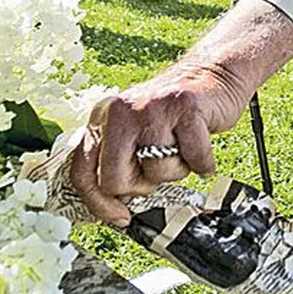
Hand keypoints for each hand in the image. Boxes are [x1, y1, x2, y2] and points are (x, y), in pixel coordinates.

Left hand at [68, 64, 247, 226]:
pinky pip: (194, 159)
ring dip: (177, 169)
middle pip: (115, 181)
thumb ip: (116, 162)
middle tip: (155, 169)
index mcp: (101, 120)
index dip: (99, 204)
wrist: (210, 76)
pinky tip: (200, 145)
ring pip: (158, 172)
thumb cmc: (171, 116)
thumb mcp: (133, 133)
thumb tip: (112, 209)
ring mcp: (151, 108)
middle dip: (141, 187)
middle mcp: (119, 112)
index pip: (82, 173)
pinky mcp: (184, 108)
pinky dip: (202, 162)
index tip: (120, 217)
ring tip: (180, 146)